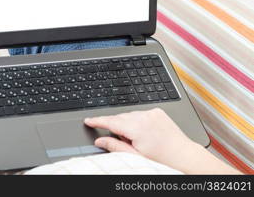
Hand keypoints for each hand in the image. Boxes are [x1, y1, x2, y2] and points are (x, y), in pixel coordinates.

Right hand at [84, 108, 239, 173]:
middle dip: (115, 126)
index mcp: (137, 128)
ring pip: (130, 115)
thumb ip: (115, 146)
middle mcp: (144, 117)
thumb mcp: (135, 157)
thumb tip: (99, 140)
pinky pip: (140, 113)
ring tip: (135, 139)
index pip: (111, 121)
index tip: (88, 120)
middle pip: (120, 117)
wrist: (184, 156)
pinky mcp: (158, 111)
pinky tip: (143, 132)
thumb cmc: (162, 160)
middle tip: (119, 140)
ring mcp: (152, 112)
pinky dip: (137, 120)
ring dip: (126, 123)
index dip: (97, 121)